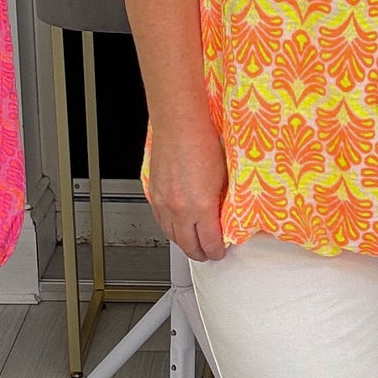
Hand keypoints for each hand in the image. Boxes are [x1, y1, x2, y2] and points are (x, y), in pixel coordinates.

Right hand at [146, 119, 229, 260]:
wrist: (179, 123)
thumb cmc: (203, 141)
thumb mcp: (224, 177)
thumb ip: (222, 202)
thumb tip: (224, 216)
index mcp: (201, 206)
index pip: (210, 242)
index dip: (216, 252)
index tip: (220, 252)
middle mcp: (179, 208)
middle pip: (188, 245)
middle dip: (199, 253)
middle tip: (207, 254)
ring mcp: (163, 202)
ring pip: (171, 235)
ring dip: (183, 243)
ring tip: (192, 245)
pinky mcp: (153, 193)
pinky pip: (160, 221)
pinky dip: (170, 228)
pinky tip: (176, 227)